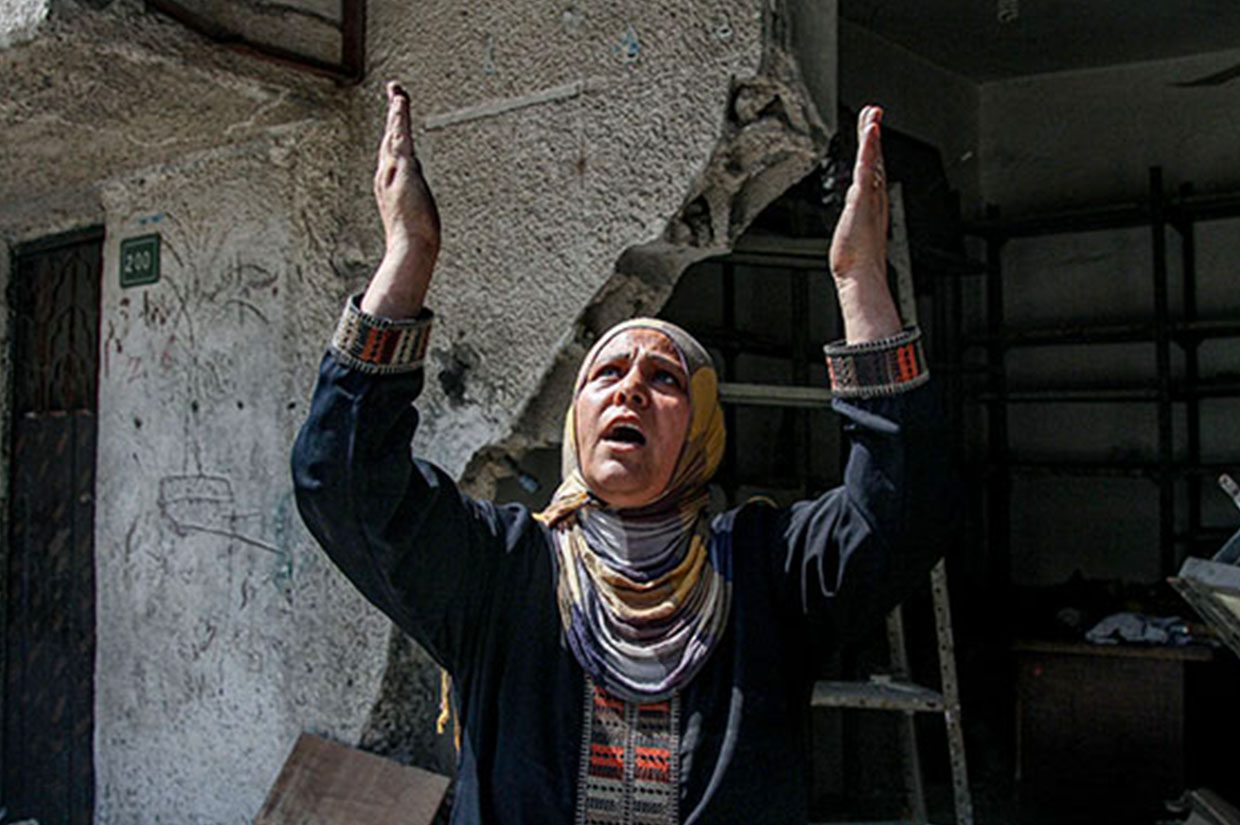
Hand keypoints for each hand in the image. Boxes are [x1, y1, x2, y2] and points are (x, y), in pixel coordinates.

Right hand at [363, 81, 440, 317]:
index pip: (390, 150)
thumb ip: (413, 199)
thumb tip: (417, 199)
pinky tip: (401, 104)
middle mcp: (387, 174)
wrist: (410, 248)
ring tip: (399, 92)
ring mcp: (394, 171)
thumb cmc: (413, 238)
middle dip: (393, 113)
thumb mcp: (413, 213)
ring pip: (394, 134)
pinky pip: (403, 138)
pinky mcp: (404, 170)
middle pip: (389, 137)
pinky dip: (401, 119)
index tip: (396, 113)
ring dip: (397, 111)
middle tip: (395, 90)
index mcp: (388, 182)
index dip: (392, 130)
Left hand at [828, 106, 901, 342]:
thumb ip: (855, 236)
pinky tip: (870, 132)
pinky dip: (870, 148)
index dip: (874, 154)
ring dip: (872, 136)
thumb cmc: (856, 266)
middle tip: (873, 113)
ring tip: (872, 114)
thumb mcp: (854, 244)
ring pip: (872, 160)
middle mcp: (873, 201)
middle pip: (875, 162)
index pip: (873, 174)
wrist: (861, 276)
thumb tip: (852, 246)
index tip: (872, 137)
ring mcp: (870, 198)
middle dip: (874, 138)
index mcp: (871, 209)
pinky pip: (866, 167)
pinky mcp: (863, 197)